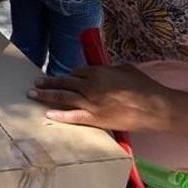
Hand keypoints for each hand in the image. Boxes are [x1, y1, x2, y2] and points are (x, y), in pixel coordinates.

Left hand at [27, 65, 175, 132]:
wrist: (154, 106)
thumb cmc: (143, 86)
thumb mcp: (125, 69)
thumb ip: (109, 70)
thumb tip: (103, 72)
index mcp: (98, 71)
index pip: (76, 72)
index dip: (69, 75)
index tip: (63, 77)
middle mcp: (90, 85)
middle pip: (65, 82)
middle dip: (49, 82)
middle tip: (36, 82)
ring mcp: (91, 103)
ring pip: (64, 97)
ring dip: (46, 94)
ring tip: (33, 94)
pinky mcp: (95, 119)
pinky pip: (73, 116)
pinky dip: (60, 115)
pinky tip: (48, 113)